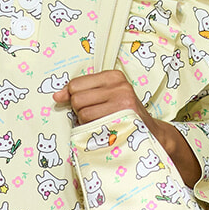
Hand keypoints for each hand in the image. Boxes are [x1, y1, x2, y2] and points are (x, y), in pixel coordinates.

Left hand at [54, 69, 200, 186]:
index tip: (83, 106)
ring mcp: (122, 103)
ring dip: (86, 123)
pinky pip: (91, 126)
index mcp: (113, 76)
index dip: (73, 98)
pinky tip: (104, 131)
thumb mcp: (107, 96)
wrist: (151, 134)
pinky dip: (92, 131)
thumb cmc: (123, 115)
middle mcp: (120, 86)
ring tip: (102, 124)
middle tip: (96, 116)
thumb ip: (81, 92)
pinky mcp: (122, 119)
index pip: (76, 84)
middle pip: (77, 98)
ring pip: (82, 113)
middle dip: (80, 111)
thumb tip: (57, 96)